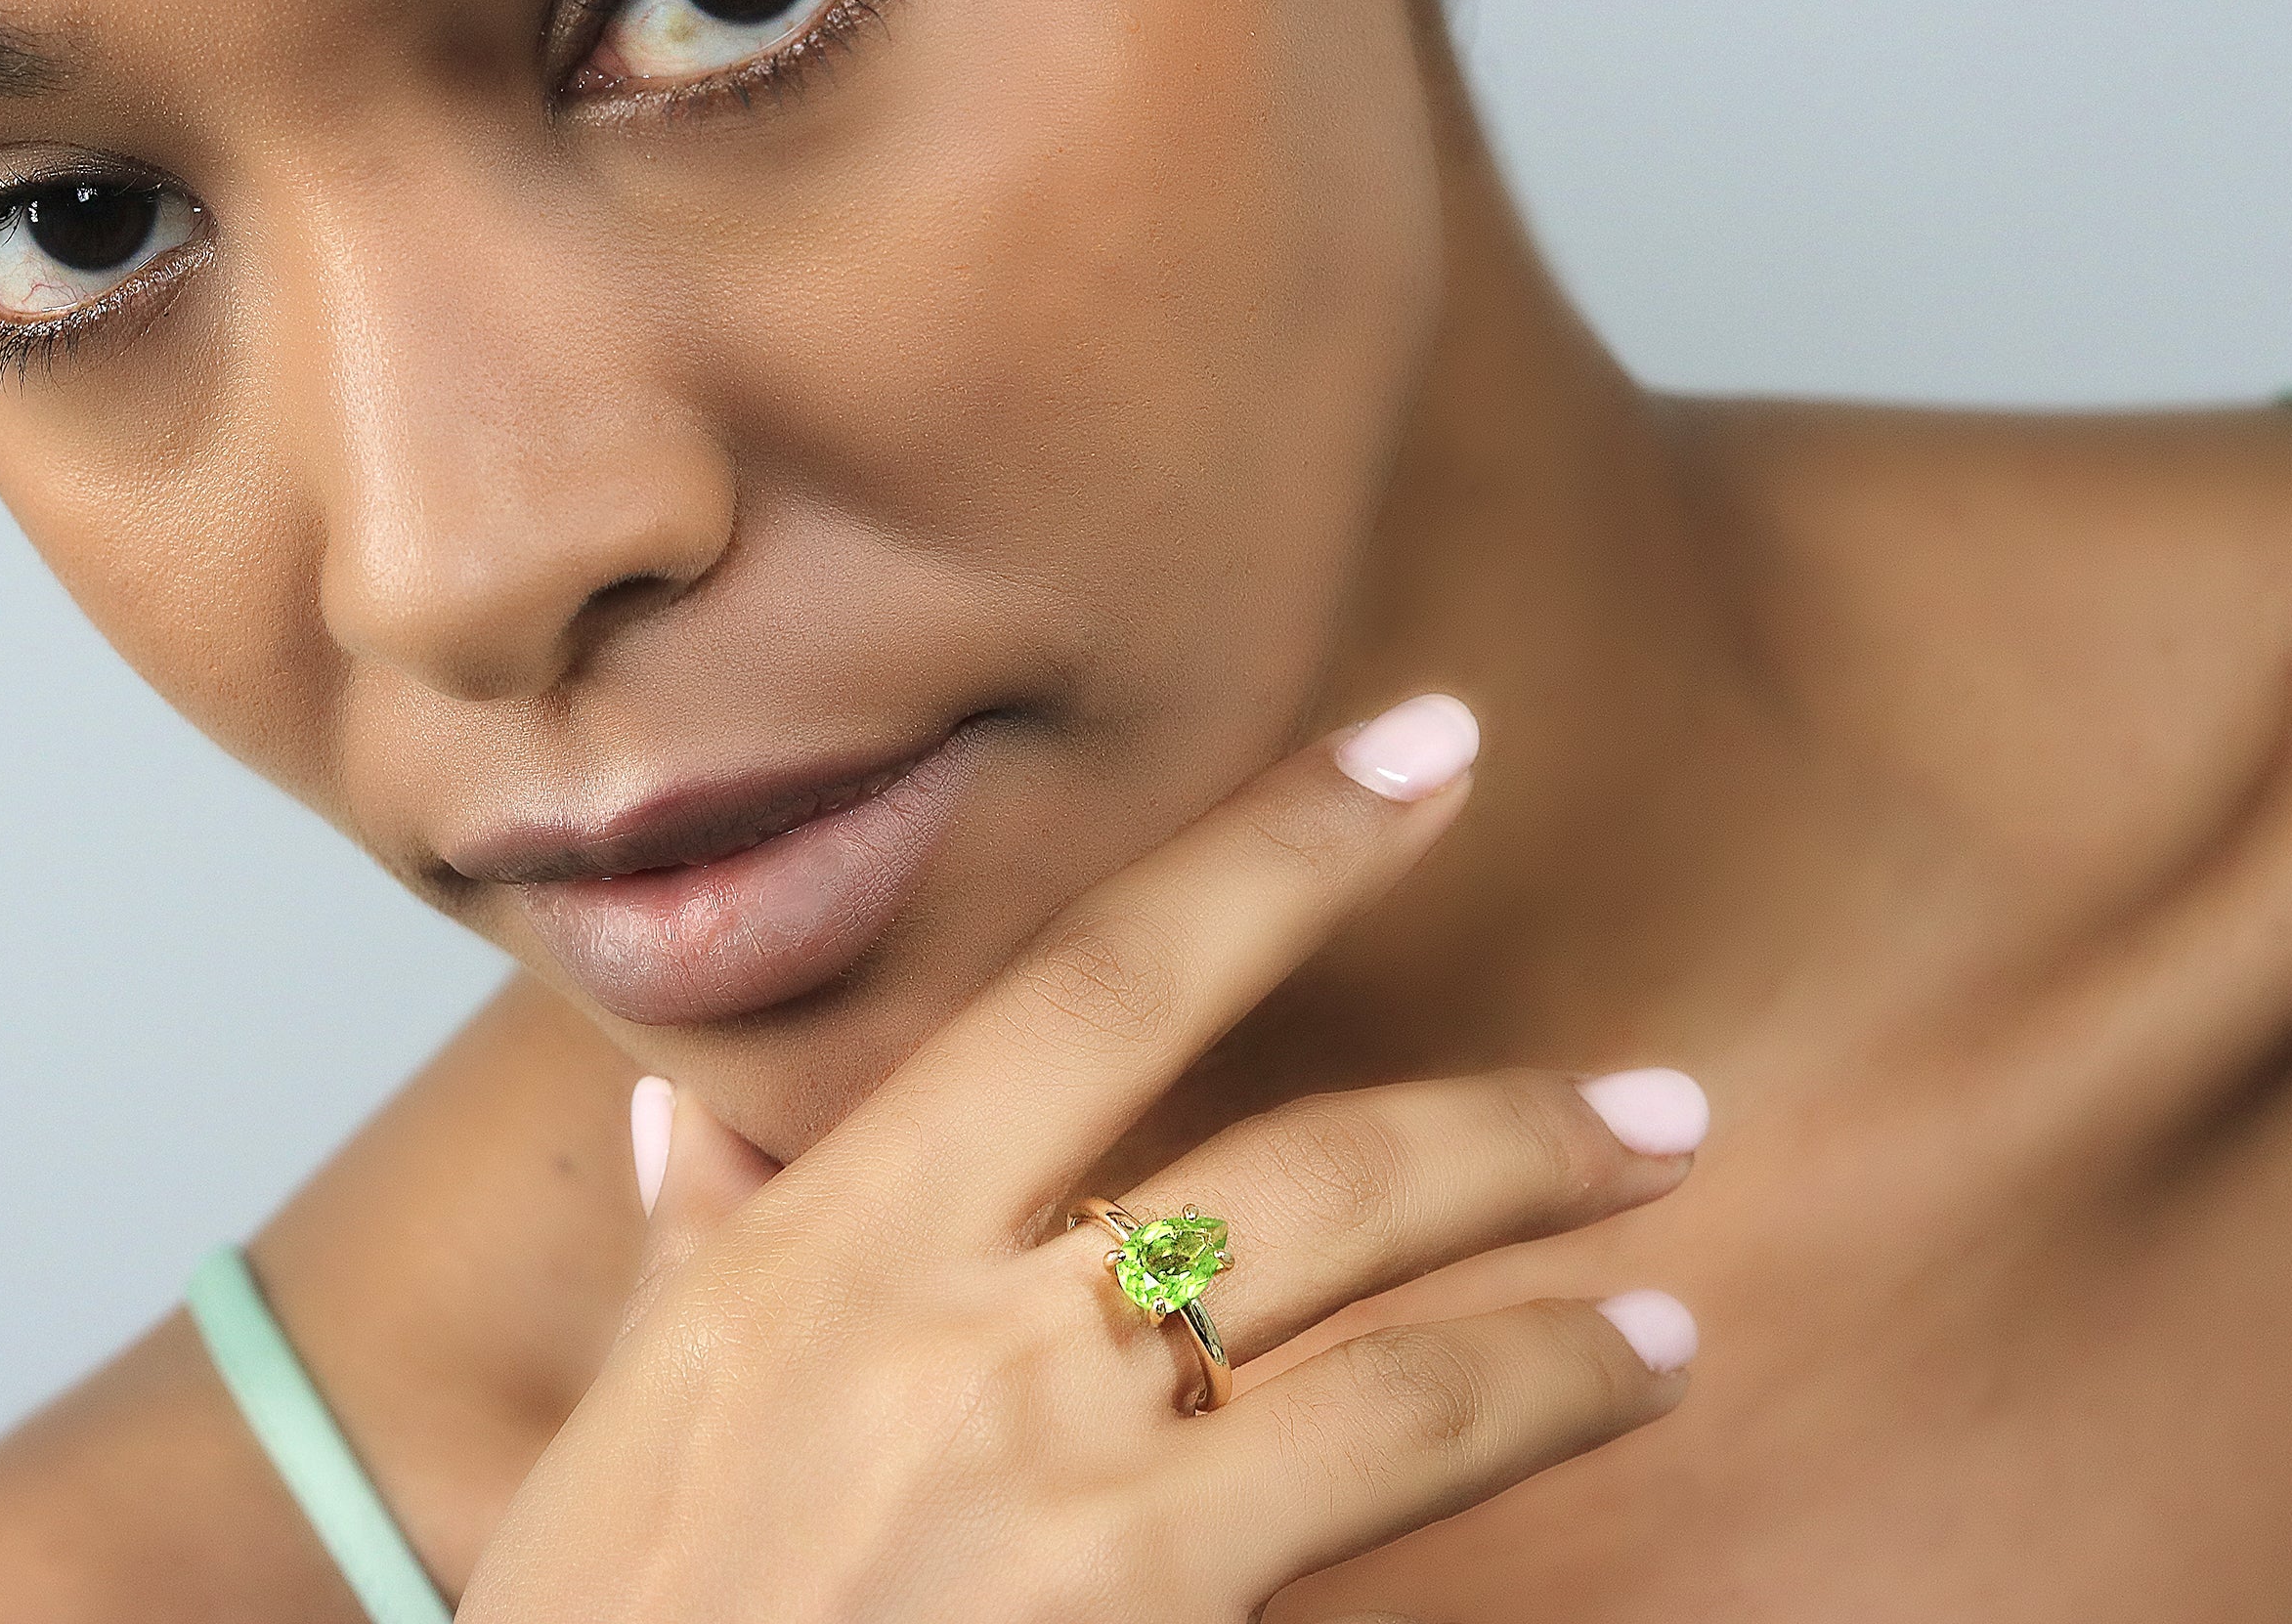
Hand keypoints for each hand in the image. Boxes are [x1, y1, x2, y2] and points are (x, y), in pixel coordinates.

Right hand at [459, 696, 1703, 1622]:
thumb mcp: (621, 1425)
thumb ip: (688, 1257)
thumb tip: (680, 1124)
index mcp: (826, 1245)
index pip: (1089, 989)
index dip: (1274, 853)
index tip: (1420, 753)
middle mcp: (956, 1334)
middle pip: (1298, 1168)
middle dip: (1500, 1124)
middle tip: (1660, 1104)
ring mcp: (1059, 1484)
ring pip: (1380, 1347)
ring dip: (1551, 1310)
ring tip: (1670, 1293)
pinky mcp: (1142, 1621)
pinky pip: (1380, 1484)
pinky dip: (1518, 1420)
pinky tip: (1610, 1399)